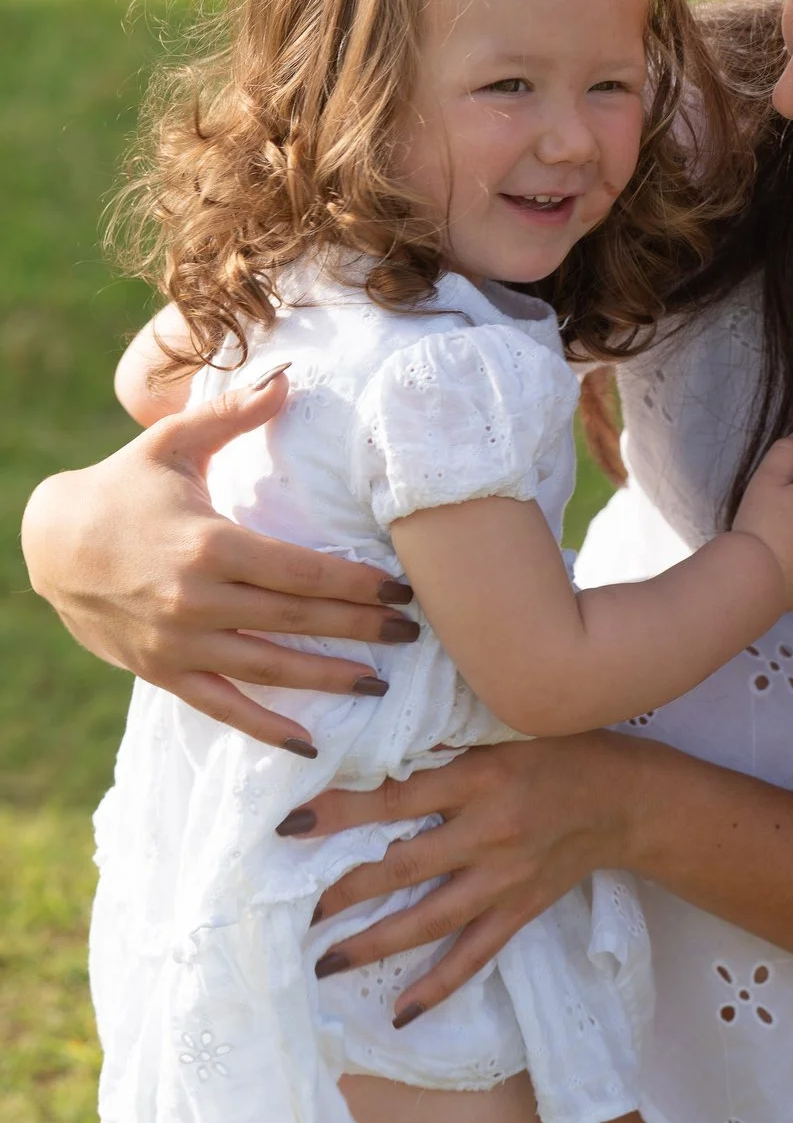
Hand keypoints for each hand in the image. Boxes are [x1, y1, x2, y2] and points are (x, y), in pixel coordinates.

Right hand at [20, 369, 417, 751]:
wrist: (48, 544)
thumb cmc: (124, 487)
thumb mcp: (172, 442)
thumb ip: (233, 414)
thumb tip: (288, 378)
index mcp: (211, 543)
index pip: (303, 572)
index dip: (358, 584)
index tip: (404, 591)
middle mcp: (198, 599)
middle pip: (297, 620)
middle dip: (360, 628)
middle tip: (414, 633)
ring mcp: (180, 643)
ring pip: (269, 668)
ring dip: (327, 678)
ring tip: (380, 683)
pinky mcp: (163, 672)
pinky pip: (222, 708)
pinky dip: (265, 728)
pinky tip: (310, 744)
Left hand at [282, 735, 641, 1022]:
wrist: (625, 799)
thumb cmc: (562, 751)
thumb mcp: (505, 730)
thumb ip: (447, 743)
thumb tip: (377, 749)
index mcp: (481, 778)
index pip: (397, 798)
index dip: (342, 812)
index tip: (292, 825)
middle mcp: (490, 831)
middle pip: (403, 864)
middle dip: (344, 889)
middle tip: (294, 908)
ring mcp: (505, 879)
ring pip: (430, 919)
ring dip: (374, 942)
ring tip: (325, 961)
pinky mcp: (520, 910)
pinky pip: (475, 955)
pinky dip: (438, 986)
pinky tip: (401, 1011)